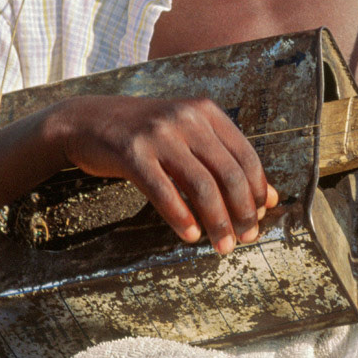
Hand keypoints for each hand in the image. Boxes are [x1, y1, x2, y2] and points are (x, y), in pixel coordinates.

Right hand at [55, 92, 277, 252]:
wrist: (88, 120)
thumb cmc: (145, 134)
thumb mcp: (187, 137)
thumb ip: (223, 161)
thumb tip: (268, 198)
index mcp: (205, 112)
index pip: (246, 155)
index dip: (257, 190)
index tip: (261, 216)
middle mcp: (186, 118)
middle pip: (228, 172)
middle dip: (242, 211)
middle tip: (246, 238)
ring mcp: (159, 134)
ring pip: (200, 185)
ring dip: (216, 221)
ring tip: (222, 245)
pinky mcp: (132, 152)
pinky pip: (163, 190)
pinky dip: (180, 217)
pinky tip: (189, 235)